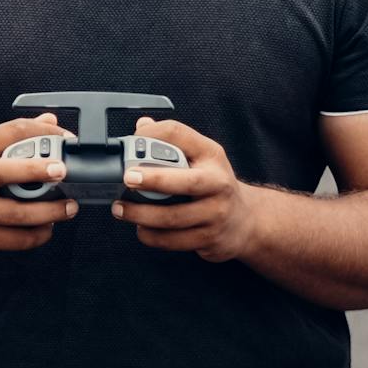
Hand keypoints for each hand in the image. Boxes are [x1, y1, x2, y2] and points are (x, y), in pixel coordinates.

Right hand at [0, 114, 79, 254]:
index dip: (41, 133)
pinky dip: (37, 235)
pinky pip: (15, 240)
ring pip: (15, 214)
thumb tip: (50, 120)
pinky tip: (48, 227)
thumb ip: (18, 136)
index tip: (65, 139)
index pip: (10, 132)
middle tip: (63, 171)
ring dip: (48, 212)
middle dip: (36, 171)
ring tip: (68, 208)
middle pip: (3, 172)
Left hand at [112, 116, 258, 263]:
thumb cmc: (215, 182)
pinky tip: (141, 229)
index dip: (154, 135)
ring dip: (141, 215)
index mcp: (212, 156)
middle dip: (153, 180)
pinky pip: (174, 241)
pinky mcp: (210, 240)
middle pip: (184, 182)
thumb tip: (142, 126)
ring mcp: (216, 215)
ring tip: (121, 210)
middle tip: (126, 179)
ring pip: (173, 218)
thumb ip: (172, 140)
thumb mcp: (201, 155)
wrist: (246, 220)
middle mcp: (218, 184)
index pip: (181, 135)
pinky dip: (152, 237)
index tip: (133, 140)